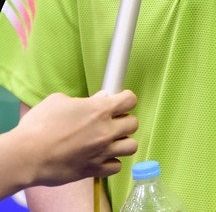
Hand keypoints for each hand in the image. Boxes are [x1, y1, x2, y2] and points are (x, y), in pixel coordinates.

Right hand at [17, 90, 137, 185]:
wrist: (27, 155)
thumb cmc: (40, 124)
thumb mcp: (60, 101)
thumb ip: (84, 100)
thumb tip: (100, 99)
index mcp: (100, 109)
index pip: (130, 100)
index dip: (125, 99)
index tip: (119, 101)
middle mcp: (106, 131)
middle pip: (133, 124)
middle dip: (124, 120)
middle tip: (112, 121)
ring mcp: (102, 152)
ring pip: (131, 147)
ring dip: (122, 142)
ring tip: (110, 140)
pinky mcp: (94, 171)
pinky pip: (116, 167)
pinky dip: (111, 162)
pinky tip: (101, 157)